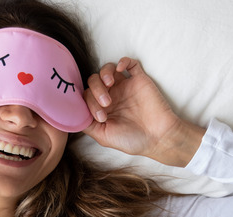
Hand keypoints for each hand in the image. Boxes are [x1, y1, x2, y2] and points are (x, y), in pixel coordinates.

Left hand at [82, 58, 204, 166]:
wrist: (159, 137)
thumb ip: (87, 124)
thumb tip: (73, 113)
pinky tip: (120, 69)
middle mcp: (111, 96)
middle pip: (93, 81)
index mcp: (101, 109)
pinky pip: (129, 63)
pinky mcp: (139, 80)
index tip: (100, 116)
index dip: (88, 103)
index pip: (85, 96)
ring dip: (103, 75)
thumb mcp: (103, 136)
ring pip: (106, 70)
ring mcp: (125, 87)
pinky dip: (122, 61)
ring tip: (109, 84)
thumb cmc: (132, 140)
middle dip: (95, 91)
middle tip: (106, 104)